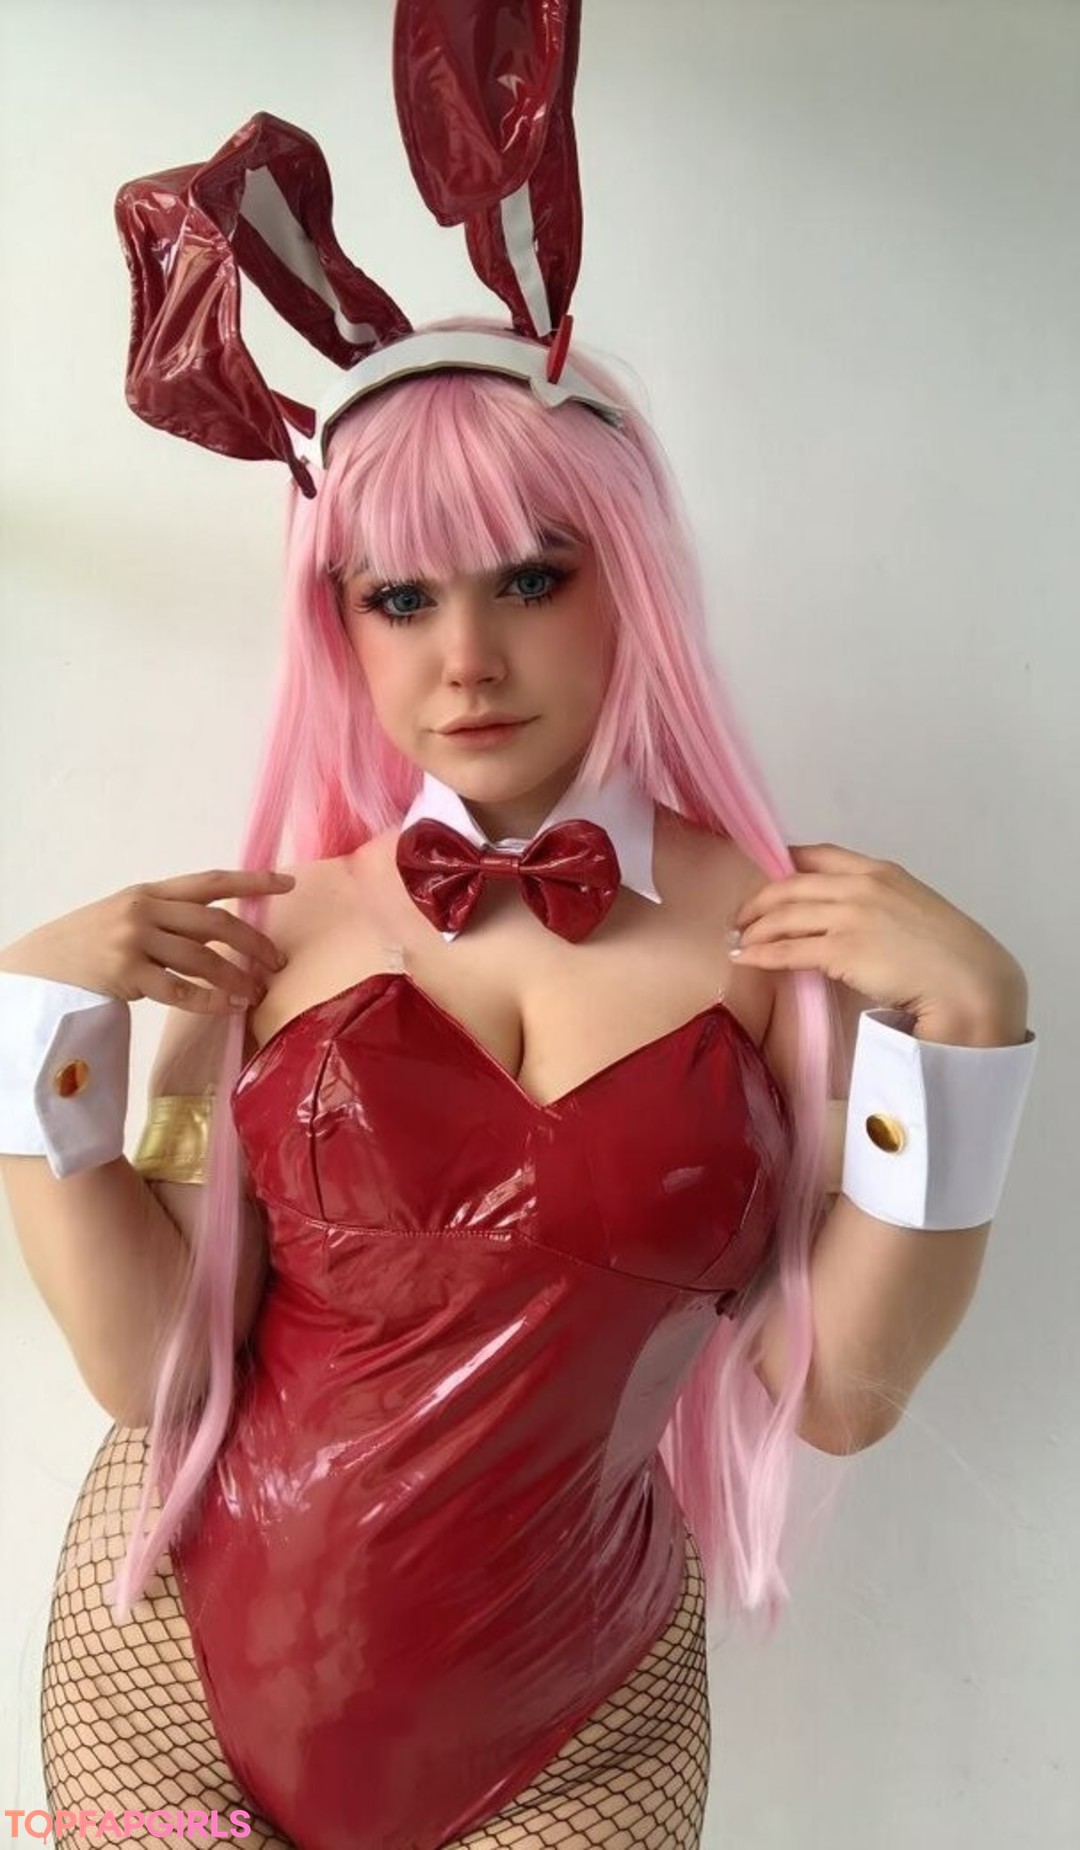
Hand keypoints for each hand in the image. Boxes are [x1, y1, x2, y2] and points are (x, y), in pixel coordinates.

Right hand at [0, 869, 295, 1014]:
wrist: (43, 964)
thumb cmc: (93, 942)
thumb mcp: (130, 915)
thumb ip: (171, 917)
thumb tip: (227, 931)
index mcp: (151, 892)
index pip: (211, 881)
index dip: (252, 881)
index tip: (288, 883)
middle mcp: (145, 911)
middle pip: (216, 923)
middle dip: (253, 944)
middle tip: (277, 963)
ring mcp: (134, 941)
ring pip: (202, 960)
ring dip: (236, 979)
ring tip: (256, 994)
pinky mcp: (125, 974)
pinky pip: (177, 990)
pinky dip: (207, 1001)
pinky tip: (227, 1009)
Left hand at [730, 844, 1028, 1042]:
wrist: (968, 981)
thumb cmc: (950, 954)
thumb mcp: (915, 909)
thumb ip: (880, 905)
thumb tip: (849, 921)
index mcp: (881, 871)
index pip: (820, 855)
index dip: (785, 862)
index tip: (764, 874)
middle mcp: (861, 886)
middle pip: (792, 884)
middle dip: (760, 900)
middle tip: (741, 916)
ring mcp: (850, 916)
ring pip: (786, 915)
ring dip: (756, 927)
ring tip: (739, 939)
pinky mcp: (842, 950)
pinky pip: (789, 949)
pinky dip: (762, 953)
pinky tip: (747, 957)